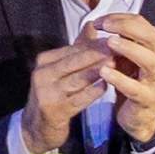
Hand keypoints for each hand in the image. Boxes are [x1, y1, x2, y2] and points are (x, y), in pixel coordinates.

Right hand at [22, 38, 109, 153]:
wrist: (36, 128)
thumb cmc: (53, 95)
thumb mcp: (59, 70)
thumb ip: (76, 50)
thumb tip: (93, 26)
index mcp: (44, 62)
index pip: (72, 49)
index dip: (94, 44)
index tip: (114, 37)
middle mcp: (43, 75)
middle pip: (75, 61)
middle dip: (98, 54)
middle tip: (119, 47)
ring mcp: (47, 94)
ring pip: (78, 79)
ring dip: (99, 71)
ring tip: (116, 64)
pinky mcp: (55, 111)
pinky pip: (79, 99)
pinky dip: (93, 92)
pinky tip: (106, 86)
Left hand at [95, 10, 154, 148]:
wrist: (139, 114)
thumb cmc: (130, 80)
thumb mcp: (118, 57)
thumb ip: (107, 41)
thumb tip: (91, 23)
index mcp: (152, 46)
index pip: (141, 23)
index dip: (121, 18)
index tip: (100, 20)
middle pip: (151, 37)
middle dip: (128, 28)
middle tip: (107, 26)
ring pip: (149, 60)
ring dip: (130, 49)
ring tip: (110, 42)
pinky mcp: (147, 98)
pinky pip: (136, 88)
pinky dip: (121, 79)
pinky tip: (105, 72)